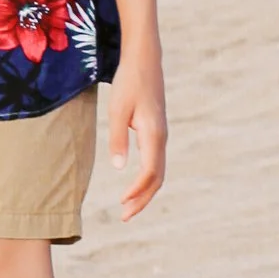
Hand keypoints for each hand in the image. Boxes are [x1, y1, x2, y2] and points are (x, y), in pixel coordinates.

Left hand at [103, 51, 166, 220]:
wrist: (144, 61)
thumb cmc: (129, 83)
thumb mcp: (117, 110)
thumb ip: (118, 139)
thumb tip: (118, 168)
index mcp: (153, 135)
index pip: (149, 173)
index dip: (137, 191)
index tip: (121, 203)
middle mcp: (161, 138)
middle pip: (157, 178)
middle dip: (142, 199)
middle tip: (124, 216)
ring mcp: (160, 135)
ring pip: (158, 172)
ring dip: (144, 191)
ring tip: (127, 206)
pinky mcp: (156, 131)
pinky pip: (155, 162)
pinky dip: (147, 179)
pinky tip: (134, 184)